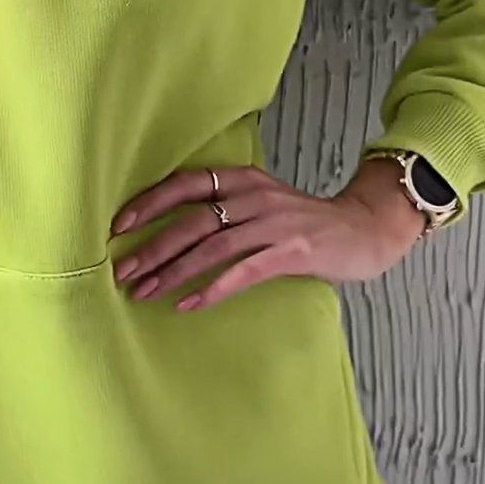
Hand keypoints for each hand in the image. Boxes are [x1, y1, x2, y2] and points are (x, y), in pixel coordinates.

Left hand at [110, 160, 427, 309]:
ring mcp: (275, 223)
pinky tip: (187, 303)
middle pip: (193, 221)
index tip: (119, 226)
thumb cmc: (306, 223)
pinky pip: (244, 271)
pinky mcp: (293, 251)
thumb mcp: (263, 203)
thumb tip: (169, 234)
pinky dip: (212, 288)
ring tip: (145, 291)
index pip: (186, 184)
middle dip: (153, 247)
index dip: (150, 203)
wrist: (365, 229)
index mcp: (243, 180)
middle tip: (123, 272)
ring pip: (212, 246)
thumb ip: (225, 210)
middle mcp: (255, 196)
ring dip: (174, 271)